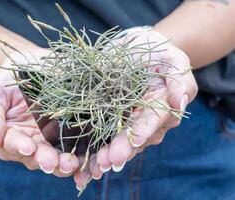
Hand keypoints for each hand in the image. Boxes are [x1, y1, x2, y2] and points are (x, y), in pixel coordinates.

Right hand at [0, 49, 78, 175]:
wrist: (32, 66)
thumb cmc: (9, 80)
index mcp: (10, 136)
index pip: (12, 146)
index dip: (19, 147)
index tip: (28, 147)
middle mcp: (30, 142)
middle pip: (35, 157)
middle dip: (43, 160)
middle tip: (52, 162)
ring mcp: (49, 139)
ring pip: (55, 157)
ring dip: (62, 163)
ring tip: (69, 164)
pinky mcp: (67, 133)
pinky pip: (72, 148)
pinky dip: (78, 155)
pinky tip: (84, 158)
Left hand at [74, 26, 197, 187]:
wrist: (132, 49)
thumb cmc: (154, 51)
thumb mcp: (171, 57)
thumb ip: (180, 77)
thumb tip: (180, 101)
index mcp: (162, 108)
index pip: (154, 121)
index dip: (143, 131)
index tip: (132, 142)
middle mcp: (145, 121)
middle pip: (134, 139)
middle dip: (121, 151)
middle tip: (106, 162)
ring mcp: (126, 123)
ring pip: (118, 144)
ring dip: (105, 157)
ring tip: (92, 167)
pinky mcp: (107, 121)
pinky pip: (102, 138)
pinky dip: (93, 152)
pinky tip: (83, 165)